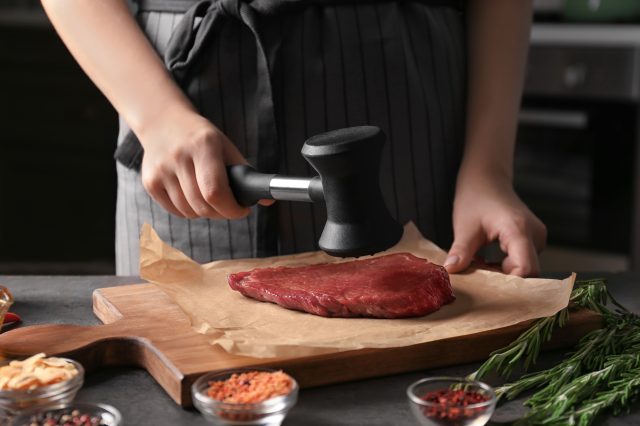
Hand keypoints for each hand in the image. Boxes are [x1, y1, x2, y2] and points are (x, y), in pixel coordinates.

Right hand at [139, 109, 253, 218]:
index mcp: (204, 145)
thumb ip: (246, 173)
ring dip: (205, 212)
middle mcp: (179, 157)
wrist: (163, 123)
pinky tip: (192, 196)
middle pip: (203, 206)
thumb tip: (268, 201)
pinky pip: (175, 211)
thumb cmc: (202, 139)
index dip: (231, 208)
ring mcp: (161, 170)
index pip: (215, 191)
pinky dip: (188, 211)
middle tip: (228, 206)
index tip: (242, 210)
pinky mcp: (149, 182)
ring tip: (209, 198)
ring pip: (189, 212)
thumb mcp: (226, 147)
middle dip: (222, 212)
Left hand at [444, 176, 545, 276]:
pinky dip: (504, 266)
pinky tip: (485, 261)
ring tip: (478, 266)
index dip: (508, 283)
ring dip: (502, 273)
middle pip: (527, 272)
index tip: (485, 285)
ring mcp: (536, 237)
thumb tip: (450, 271)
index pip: (525, 269)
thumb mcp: (464, 226)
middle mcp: (534, 235)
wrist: (486, 179)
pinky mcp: (532, 240)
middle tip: (477, 277)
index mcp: (519, 230)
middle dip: (503, 280)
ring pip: (524, 268)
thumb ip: (461, 251)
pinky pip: (522, 261)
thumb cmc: (475, 198)